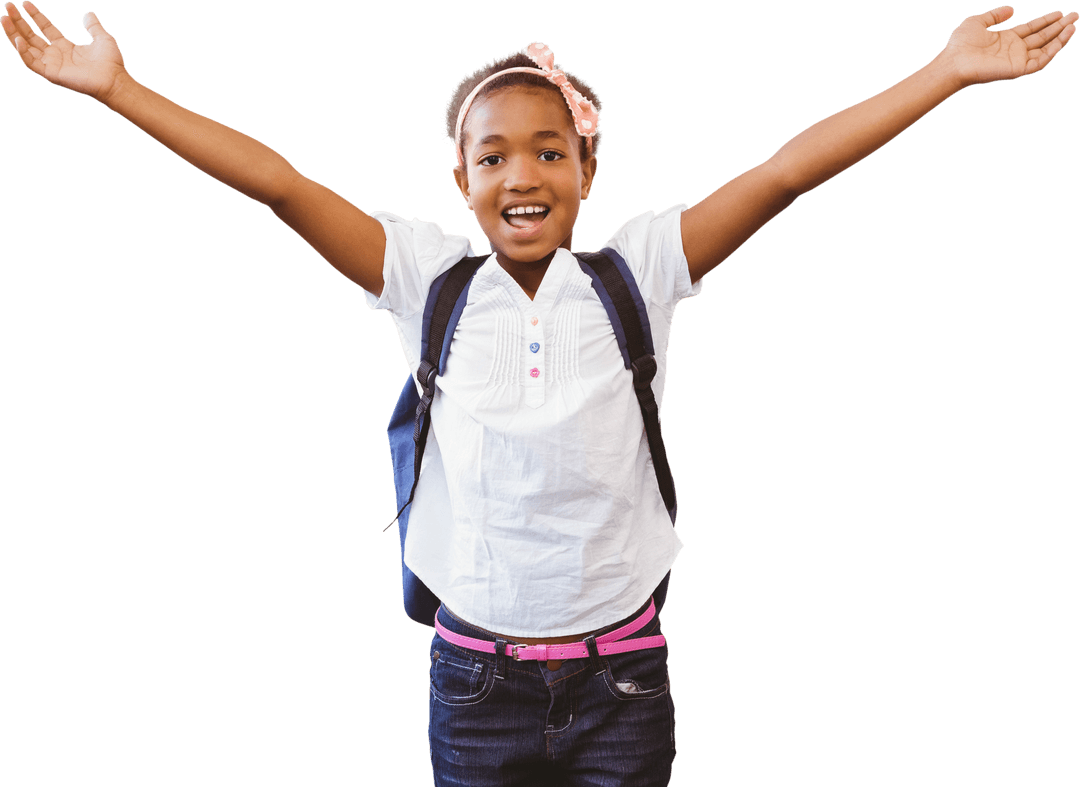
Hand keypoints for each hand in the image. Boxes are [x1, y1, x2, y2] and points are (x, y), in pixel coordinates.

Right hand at [2, 1, 125, 101]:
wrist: (114, 80)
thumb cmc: (111, 63)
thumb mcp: (102, 38)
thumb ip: (93, 26)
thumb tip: (88, 13)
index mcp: (66, 47)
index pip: (45, 28)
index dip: (35, 15)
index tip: (24, 3)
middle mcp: (56, 55)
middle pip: (31, 36)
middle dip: (18, 21)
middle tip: (8, 6)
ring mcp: (53, 65)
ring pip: (26, 48)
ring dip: (13, 33)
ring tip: (4, 18)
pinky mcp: (52, 74)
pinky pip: (32, 63)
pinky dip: (23, 52)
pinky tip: (18, 40)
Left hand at [943, 6, 1076, 86]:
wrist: (953, 62)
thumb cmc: (959, 44)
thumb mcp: (978, 21)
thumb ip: (995, 15)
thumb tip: (1012, 9)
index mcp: (1006, 39)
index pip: (1032, 29)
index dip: (1046, 20)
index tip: (1060, 13)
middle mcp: (1014, 50)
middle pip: (1042, 37)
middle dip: (1059, 26)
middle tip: (1075, 15)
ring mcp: (1016, 60)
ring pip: (1045, 49)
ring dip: (1060, 37)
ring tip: (1073, 25)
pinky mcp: (1018, 69)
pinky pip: (1041, 61)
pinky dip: (1054, 49)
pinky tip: (1064, 36)